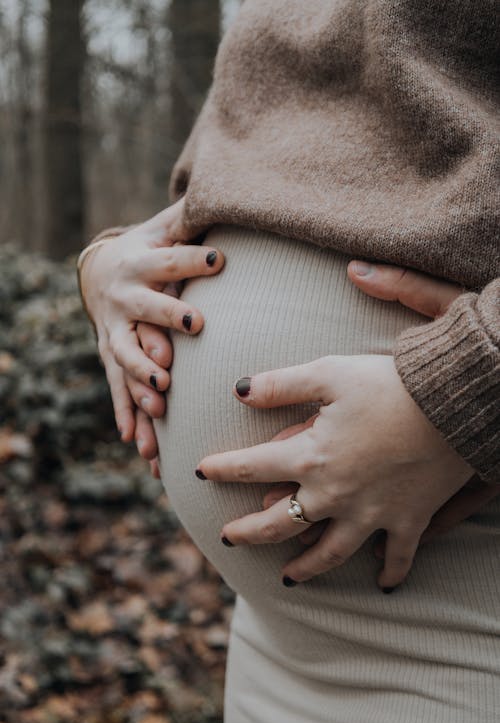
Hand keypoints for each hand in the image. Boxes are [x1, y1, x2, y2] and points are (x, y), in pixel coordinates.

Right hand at [80, 198, 223, 458]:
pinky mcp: (111, 356)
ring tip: (163, 395)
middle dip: (167, 318)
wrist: (100, 269)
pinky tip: (139, 441)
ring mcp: (115, 331)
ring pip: (127, 357)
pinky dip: (127, 413)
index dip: (192, 258)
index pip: (171, 259)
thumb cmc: (147, 247)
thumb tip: (229, 188)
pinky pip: (118, 388)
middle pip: (147, 309)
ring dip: (143, 375)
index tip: (218, 258)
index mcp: (143, 262)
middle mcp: (126, 297)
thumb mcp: (163, 227)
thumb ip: (191, 216)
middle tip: (194, 327)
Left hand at [195, 262, 483, 590]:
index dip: (222, 469)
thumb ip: (280, 385)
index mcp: (310, 457)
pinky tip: (383, 584)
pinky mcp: (407, 521)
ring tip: (288, 578)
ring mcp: (370, 514)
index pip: (252, 467)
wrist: (451, 404)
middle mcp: (333, 495)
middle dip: (250, 532)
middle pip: (280, 524)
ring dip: (305, 567)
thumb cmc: (388, 384)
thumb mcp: (328, 374)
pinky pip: (396, 556)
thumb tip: (239, 389)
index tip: (200, 472)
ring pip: (329, 553)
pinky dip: (390, 572)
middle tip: (229, 538)